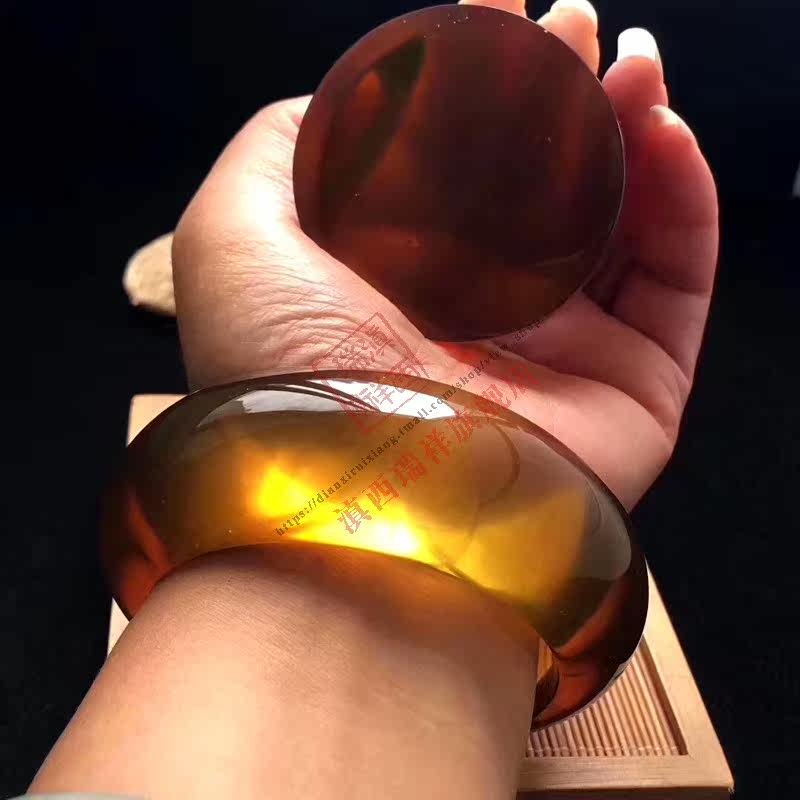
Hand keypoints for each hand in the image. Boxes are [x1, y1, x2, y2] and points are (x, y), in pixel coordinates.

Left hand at [173, 0, 717, 509]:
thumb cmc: (285, 370)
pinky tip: (666, 134)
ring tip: (631, 60)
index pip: (460, 167)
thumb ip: (283, 149)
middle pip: (543, 187)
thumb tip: (352, 97)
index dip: (481, 86)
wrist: (360, 507)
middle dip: (563, 97)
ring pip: (618, 222)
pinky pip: (678, 280)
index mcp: (406, 282)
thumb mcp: (235, 235)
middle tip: (576, 26)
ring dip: (631, 130)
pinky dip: (686, 201)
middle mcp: (484, 315)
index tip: (495, 15)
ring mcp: (563, 352)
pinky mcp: (632, 387)